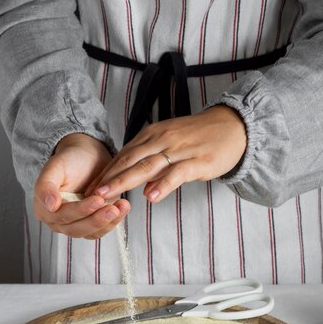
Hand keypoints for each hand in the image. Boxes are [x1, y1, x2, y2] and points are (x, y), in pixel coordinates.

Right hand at [34, 133, 129, 238]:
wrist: (86, 158)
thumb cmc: (69, 160)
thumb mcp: (55, 167)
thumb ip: (46, 185)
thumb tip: (50, 205)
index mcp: (45, 209)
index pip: (62, 216)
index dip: (80, 210)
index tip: (97, 200)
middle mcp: (58, 221)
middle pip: (76, 228)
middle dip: (96, 219)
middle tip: (113, 208)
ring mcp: (75, 225)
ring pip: (90, 232)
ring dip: (107, 222)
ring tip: (121, 206)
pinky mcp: (90, 225)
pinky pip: (101, 230)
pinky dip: (113, 222)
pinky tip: (122, 208)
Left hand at [86, 105, 246, 202]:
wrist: (232, 127)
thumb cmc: (199, 138)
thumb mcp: (171, 144)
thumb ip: (154, 163)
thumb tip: (140, 186)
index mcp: (153, 135)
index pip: (124, 155)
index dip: (106, 172)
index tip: (91, 188)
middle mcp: (162, 139)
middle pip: (129, 160)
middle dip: (108, 178)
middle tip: (90, 194)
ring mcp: (179, 150)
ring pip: (147, 166)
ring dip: (125, 181)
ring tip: (109, 195)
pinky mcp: (196, 161)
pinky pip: (176, 174)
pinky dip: (162, 185)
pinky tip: (150, 197)